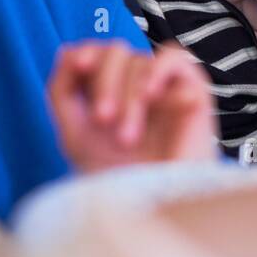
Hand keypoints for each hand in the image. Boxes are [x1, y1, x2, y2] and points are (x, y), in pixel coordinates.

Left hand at [46, 42, 214, 172]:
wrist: (153, 207)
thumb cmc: (118, 177)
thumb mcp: (75, 134)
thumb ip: (63, 90)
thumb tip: (67, 50)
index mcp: (111, 91)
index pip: (98, 52)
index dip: (87, 52)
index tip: (77, 68)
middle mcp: (137, 85)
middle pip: (116, 52)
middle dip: (104, 83)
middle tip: (103, 120)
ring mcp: (165, 87)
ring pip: (141, 61)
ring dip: (129, 96)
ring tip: (127, 136)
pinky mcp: (193, 90)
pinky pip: (176, 58)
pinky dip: (158, 69)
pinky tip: (151, 96)